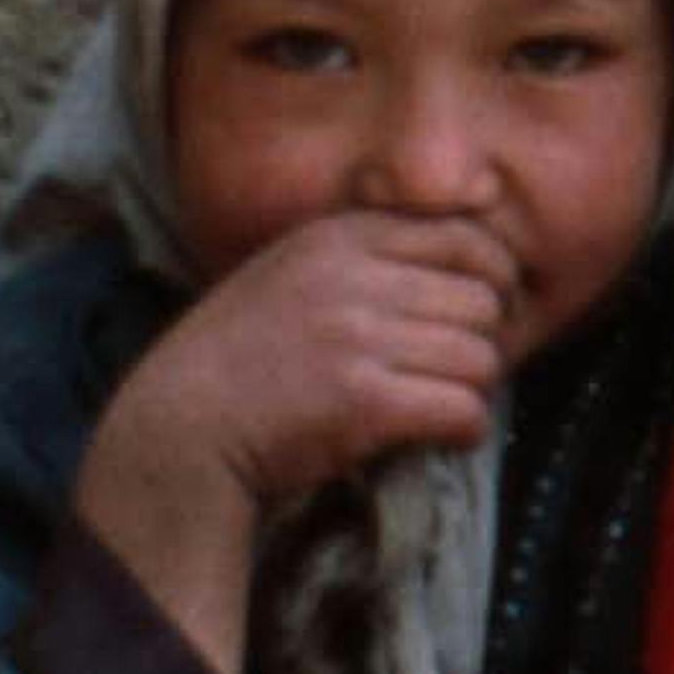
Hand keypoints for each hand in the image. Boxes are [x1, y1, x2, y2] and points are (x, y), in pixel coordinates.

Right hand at [73, 210, 524, 654]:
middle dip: (483, 342)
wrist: (178, 430)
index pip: (468, 238)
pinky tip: (441, 436)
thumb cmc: (238, 360)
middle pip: (484, 303)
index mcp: (338, 237)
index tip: (483, 315)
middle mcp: (352, 278)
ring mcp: (357, 338)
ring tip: (438, 405)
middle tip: (454, 371)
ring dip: (472, 390)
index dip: (494, 280)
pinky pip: (464, 411)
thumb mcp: (290, 274)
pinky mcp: (365, 402)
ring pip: (481, 359)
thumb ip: (364, 259)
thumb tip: (470, 265)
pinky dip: (465, 430)